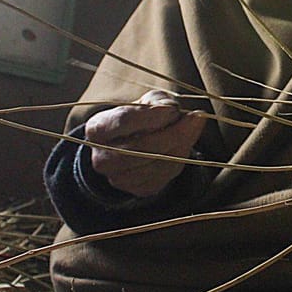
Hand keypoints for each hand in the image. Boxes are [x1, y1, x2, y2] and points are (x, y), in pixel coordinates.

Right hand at [84, 90, 205, 197]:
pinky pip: (166, 174)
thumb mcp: (147, 101)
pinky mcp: (139, 189)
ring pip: (157, 162)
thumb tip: (175, 112)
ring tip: (191, 127)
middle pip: (141, 147)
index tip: (173, 109)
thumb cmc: (141, 117)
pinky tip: (185, 143)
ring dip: (181, 143)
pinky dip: (180, 157)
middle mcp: (102, 158)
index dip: (151, 116)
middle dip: (173, 132)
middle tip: (194, 118)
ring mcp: (119, 178)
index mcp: (97, 130)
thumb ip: (160, 102)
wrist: (136, 143)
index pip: (123, 122)